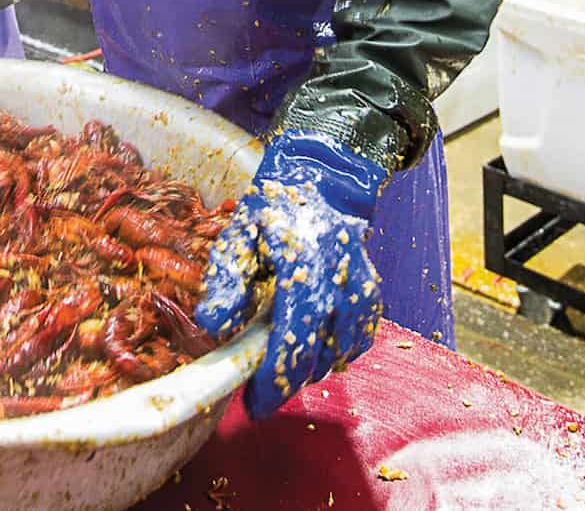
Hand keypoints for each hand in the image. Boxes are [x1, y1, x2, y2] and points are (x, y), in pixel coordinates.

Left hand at [195, 134, 386, 417]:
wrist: (320, 181)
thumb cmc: (271, 212)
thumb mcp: (238, 236)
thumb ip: (225, 282)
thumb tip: (213, 328)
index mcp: (302, 259)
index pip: (294, 333)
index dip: (276, 376)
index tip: (255, 403)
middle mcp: (338, 275)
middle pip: (319, 351)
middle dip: (290, 382)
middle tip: (262, 394)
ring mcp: (360, 283)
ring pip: (342, 350)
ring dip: (312, 368)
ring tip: (284, 367)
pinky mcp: (371, 290)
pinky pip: (360, 338)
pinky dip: (338, 353)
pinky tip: (314, 351)